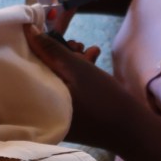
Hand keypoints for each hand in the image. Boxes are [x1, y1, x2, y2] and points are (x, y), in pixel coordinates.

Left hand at [24, 23, 160, 160]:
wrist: (132, 130)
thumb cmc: (104, 100)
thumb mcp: (77, 70)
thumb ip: (51, 50)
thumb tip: (28, 30)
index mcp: (37, 103)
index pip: (28, 67)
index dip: (39, 46)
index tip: (52, 32)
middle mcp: (43, 111)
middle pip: (44, 72)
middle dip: (61, 54)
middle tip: (78, 46)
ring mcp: (57, 115)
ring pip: (58, 79)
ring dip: (72, 61)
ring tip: (90, 52)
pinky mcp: (70, 116)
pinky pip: (67, 90)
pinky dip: (78, 75)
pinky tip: (93, 60)